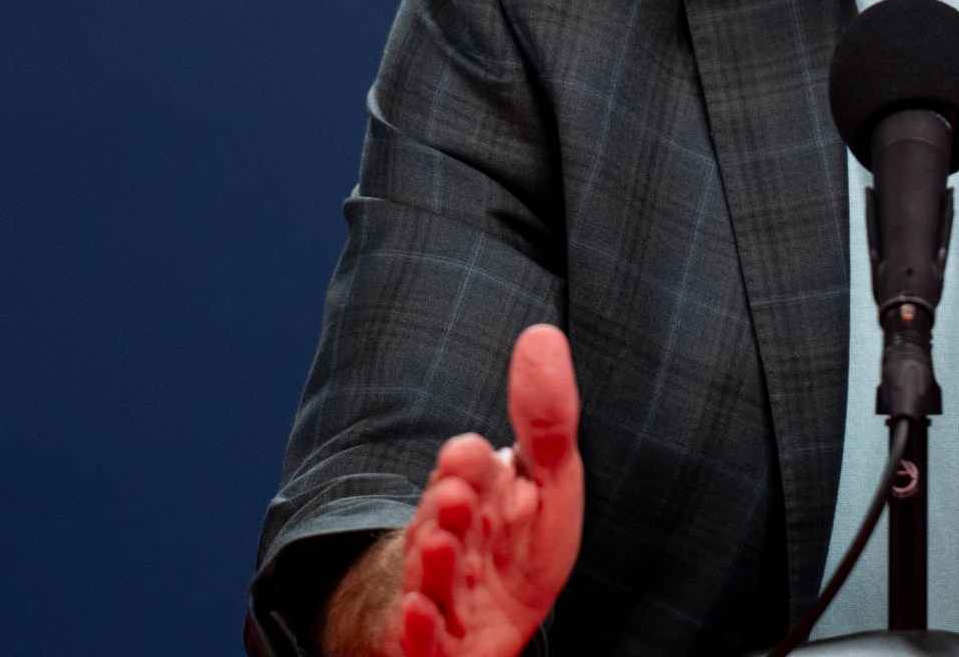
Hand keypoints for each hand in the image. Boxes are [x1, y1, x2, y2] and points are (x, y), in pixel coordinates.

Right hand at [388, 324, 583, 656]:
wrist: (472, 623)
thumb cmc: (509, 545)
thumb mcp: (544, 483)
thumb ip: (547, 419)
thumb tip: (543, 334)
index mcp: (472, 496)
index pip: (467, 472)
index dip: (468, 466)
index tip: (471, 454)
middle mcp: (442, 542)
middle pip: (439, 523)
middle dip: (446, 509)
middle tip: (457, 497)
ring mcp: (429, 596)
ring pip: (423, 579)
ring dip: (429, 564)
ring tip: (438, 546)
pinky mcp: (424, 648)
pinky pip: (411, 641)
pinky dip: (412, 630)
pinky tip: (419, 618)